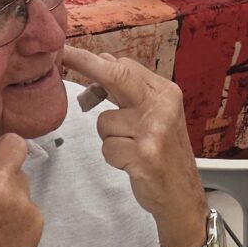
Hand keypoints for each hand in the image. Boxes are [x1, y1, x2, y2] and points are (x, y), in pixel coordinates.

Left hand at [61, 43, 207, 245]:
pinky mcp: (144, 155)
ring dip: (109, 138)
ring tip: (130, 149)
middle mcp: (162, 107)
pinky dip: (113, 157)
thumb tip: (105, 60)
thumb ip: (131, 90)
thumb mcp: (154, 115)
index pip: (125, 68)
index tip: (68, 51)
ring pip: (104, 122)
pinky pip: (107, 148)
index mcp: (166, 93)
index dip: (93, 60)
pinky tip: (131, 163)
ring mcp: (154, 130)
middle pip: (117, 76)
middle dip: (86, 63)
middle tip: (64, 54)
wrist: (182, 195)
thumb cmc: (164, 153)